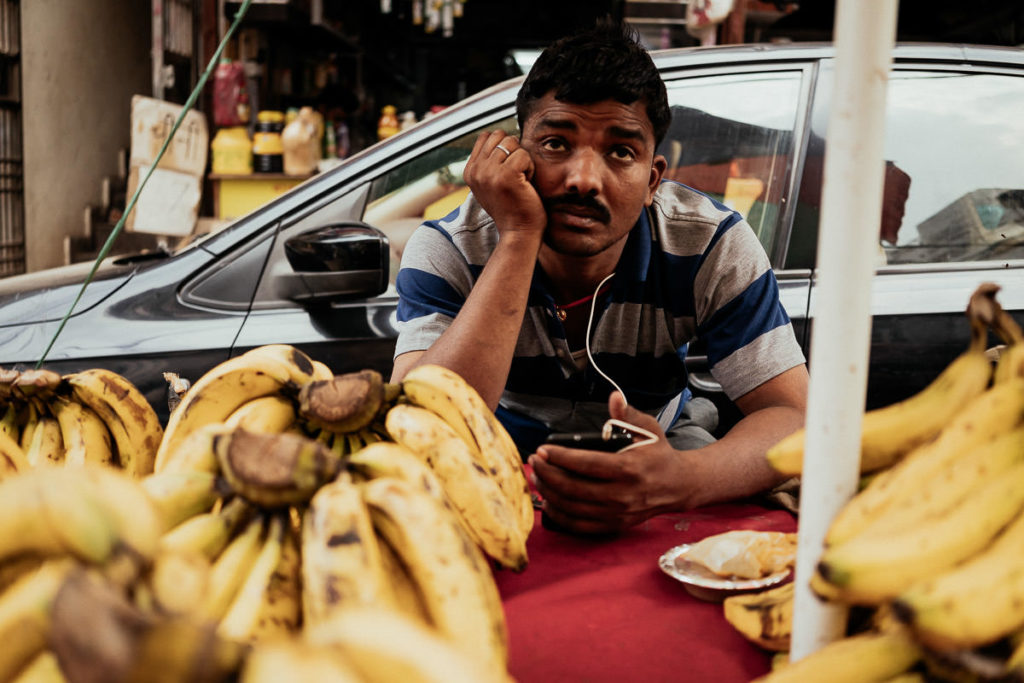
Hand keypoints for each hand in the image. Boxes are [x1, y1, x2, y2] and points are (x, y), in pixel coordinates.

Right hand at [463, 131, 546, 238]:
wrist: (518, 233)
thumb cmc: (512, 208)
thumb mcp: (492, 183)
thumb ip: (489, 162)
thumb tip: (502, 136)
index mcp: (470, 171)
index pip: (486, 136)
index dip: (503, 147)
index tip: (507, 171)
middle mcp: (475, 170)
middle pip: (500, 136)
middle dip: (513, 150)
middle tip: (516, 175)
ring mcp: (489, 173)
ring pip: (512, 142)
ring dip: (522, 159)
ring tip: (520, 180)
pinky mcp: (505, 176)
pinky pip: (523, 154)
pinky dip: (530, 168)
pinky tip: (526, 184)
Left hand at [529, 392, 694, 534]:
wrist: (678, 485)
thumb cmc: (659, 454)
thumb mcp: (648, 429)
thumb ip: (628, 414)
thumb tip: (614, 396)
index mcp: (629, 469)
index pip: (587, 464)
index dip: (561, 457)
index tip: (542, 449)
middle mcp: (623, 494)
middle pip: (574, 488)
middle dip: (548, 474)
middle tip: (534, 461)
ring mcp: (618, 513)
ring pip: (573, 507)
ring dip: (549, 493)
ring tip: (537, 476)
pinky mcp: (615, 525)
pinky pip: (580, 525)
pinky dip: (560, 515)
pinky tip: (548, 501)